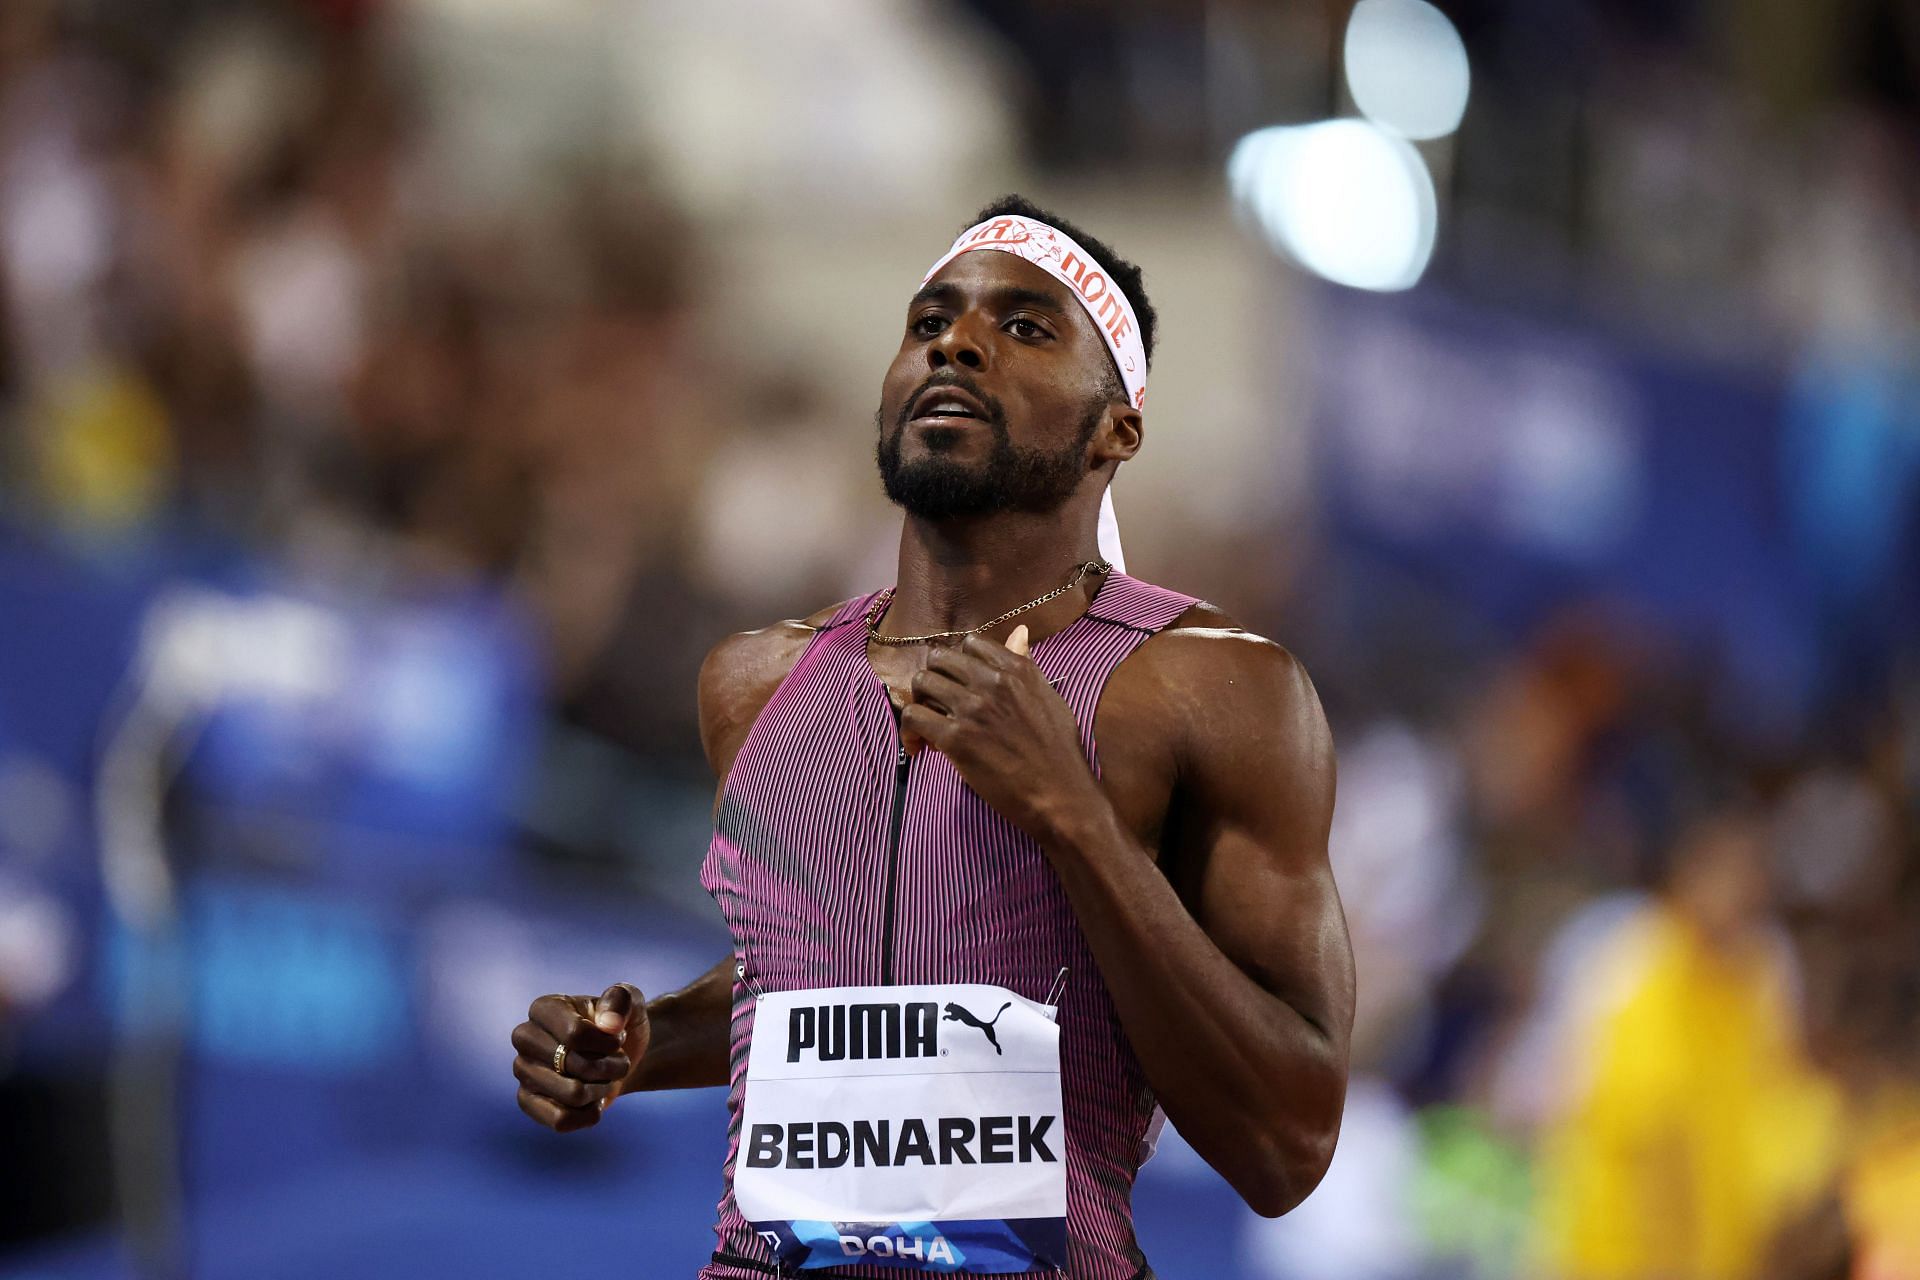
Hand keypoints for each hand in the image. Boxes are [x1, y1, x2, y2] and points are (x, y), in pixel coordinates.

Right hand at [511, 983, 648, 1131]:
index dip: (609, 1043)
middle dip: (607, 1068)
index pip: (575, 1034)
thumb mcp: (631, 1002)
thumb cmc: (620, 1025)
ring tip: (606, 1079)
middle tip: (617, 1062)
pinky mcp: (527, 1101)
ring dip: (602, 1090)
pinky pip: (560, 1121)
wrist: (620, 1055)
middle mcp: (525, 1037)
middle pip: (572, 1066)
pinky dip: (589, 1115)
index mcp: (544, 1008)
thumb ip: (622, 1000)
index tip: (619, 1039)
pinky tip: (593, 1101)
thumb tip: (609, 1024)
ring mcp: (523, 1070)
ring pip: (571, 1094)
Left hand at [899, 625, 1103, 842]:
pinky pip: (914, 717)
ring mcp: (972, 708)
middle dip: (933, 681)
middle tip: (937, 706)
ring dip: (919, 704)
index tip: (958, 686)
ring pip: (921, 684)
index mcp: (1015, 668)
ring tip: (928, 729)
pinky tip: (919, 748)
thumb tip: (1020, 631)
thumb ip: (1027, 665)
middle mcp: (991, 681)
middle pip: (938, 659)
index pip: (969, 644)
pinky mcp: (956, 738)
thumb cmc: (1059, 750)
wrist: (1060, 794)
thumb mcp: (1049, 697)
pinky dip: (909, 732)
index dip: (957, 665)